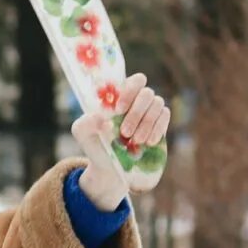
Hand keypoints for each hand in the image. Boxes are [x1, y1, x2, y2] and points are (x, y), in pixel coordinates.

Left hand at [72, 73, 170, 208]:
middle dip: (137, 113)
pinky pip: (165, 116)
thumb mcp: (82, 133)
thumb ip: (85, 123)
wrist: (110, 166)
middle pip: (147, 93)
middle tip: (124, 133)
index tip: (118, 110)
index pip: (134, 80)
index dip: (129, 91)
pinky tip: (148, 142)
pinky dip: (157, 129)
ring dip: (146, 123)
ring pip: (158, 104)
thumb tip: (101, 118)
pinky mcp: (160, 123)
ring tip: (135, 141)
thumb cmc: (95, 143)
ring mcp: (150, 110)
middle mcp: (136, 100)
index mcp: (119, 96)